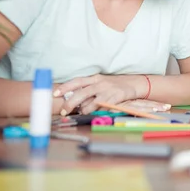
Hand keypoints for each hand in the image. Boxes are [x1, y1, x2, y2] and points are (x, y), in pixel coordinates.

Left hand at [53, 74, 169, 115]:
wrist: (134, 84)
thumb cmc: (115, 85)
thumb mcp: (101, 83)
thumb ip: (88, 90)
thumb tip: (73, 100)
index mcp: (94, 78)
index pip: (76, 81)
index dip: (65, 87)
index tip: (55, 93)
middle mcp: (99, 83)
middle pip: (80, 93)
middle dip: (70, 103)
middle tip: (64, 111)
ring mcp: (107, 90)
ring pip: (90, 101)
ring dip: (84, 110)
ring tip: (83, 112)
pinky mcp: (115, 97)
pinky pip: (102, 106)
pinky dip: (96, 110)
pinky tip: (94, 112)